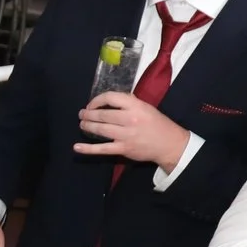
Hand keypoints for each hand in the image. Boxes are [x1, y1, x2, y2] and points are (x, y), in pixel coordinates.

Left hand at [71, 90, 190, 167]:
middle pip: (102, 115)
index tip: (92, 104)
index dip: (97, 100)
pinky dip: (88, 149)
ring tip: (82, 124)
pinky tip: (76, 147)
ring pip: (100, 130)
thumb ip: (128, 102)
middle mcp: (130, 119)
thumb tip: (110, 99)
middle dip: (88, 114)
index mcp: (135, 106)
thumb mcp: (145, 106)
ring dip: (87, 126)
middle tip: (82, 114)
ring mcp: (126, 135)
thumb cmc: (157, 123)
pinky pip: (102, 149)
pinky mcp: (123, 149)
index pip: (110, 98)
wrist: (169, 144)